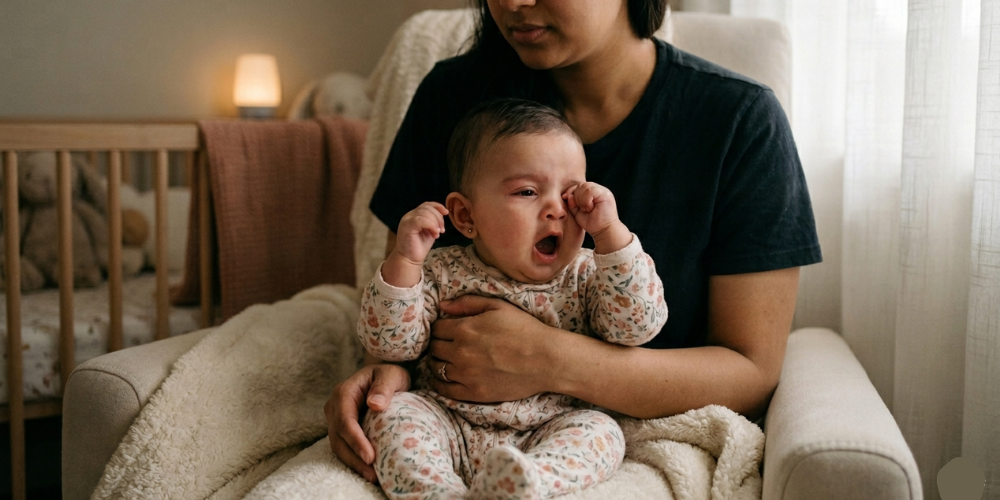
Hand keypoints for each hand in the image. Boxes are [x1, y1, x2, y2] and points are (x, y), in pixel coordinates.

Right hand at [324, 363, 409, 482]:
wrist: (385, 378)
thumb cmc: (390, 375)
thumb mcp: (391, 375)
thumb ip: (384, 387)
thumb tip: (374, 404)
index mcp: (344, 392)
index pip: (345, 420)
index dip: (355, 440)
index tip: (370, 456)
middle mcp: (335, 407)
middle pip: (338, 437)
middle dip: (354, 457)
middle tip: (372, 474)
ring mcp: (336, 419)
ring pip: (338, 446)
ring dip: (353, 463)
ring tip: (372, 477)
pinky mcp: (342, 429)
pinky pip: (344, 447)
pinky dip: (354, 459)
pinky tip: (369, 470)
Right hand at [394, 202, 447, 264]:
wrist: (410, 259)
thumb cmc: (419, 246)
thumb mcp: (429, 231)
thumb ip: (433, 221)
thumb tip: (443, 213)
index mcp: (414, 215)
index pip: (426, 205)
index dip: (437, 206)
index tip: (446, 213)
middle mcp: (409, 215)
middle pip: (427, 208)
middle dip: (438, 218)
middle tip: (442, 230)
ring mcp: (407, 220)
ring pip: (425, 213)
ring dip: (435, 223)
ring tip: (437, 234)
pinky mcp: (407, 226)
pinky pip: (421, 220)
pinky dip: (431, 226)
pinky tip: (434, 234)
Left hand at [427, 295, 555, 401]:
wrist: (546, 359)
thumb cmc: (524, 329)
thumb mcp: (498, 306)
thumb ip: (468, 303)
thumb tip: (442, 305)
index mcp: (465, 329)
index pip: (437, 328)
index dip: (441, 327)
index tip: (448, 330)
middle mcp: (461, 352)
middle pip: (434, 348)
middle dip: (439, 344)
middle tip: (448, 345)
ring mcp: (466, 375)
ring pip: (436, 368)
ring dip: (438, 363)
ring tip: (448, 360)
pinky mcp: (473, 393)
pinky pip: (444, 390)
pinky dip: (440, 384)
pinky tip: (445, 378)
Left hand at [563, 182, 630, 253]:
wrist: (603, 231)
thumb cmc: (591, 223)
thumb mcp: (577, 212)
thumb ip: (572, 203)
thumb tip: (567, 195)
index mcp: (592, 193)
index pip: (578, 186)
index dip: (571, 192)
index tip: (568, 201)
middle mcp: (598, 189)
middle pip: (581, 185)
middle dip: (577, 197)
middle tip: (583, 209)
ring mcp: (603, 191)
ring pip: (585, 187)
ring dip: (582, 200)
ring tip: (587, 209)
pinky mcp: (605, 194)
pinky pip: (590, 191)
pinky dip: (586, 200)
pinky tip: (590, 208)